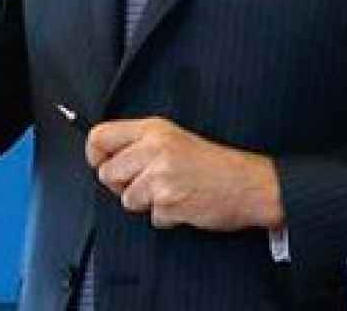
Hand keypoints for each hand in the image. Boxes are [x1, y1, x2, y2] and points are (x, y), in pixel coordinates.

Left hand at [86, 117, 283, 231]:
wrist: (250, 184)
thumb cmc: (216, 164)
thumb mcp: (177, 139)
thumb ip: (142, 144)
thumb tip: (106, 159)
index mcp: (154, 129)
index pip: (99, 136)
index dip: (96, 155)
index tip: (106, 163)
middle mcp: (154, 149)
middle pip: (107, 173)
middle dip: (124, 185)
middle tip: (150, 182)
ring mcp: (161, 176)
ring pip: (127, 199)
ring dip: (147, 203)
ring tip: (173, 191)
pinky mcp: (169, 202)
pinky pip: (152, 217)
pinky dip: (167, 216)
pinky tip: (185, 202)